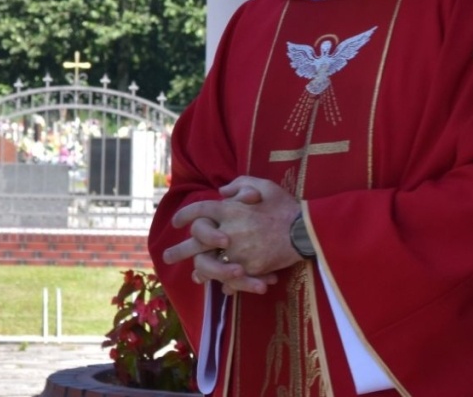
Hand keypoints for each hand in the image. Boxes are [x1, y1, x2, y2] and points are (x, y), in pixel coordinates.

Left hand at [161, 188, 275, 294]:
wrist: (305, 231)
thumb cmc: (284, 206)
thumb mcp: (263, 185)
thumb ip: (239, 185)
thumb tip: (222, 191)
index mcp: (230, 209)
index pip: (199, 211)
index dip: (185, 215)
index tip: (177, 222)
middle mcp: (229, 231)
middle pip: (196, 242)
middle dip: (179, 250)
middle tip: (167, 257)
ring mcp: (238, 252)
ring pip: (211, 265)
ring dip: (200, 271)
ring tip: (194, 277)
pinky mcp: (250, 268)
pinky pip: (232, 280)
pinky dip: (227, 284)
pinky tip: (222, 287)